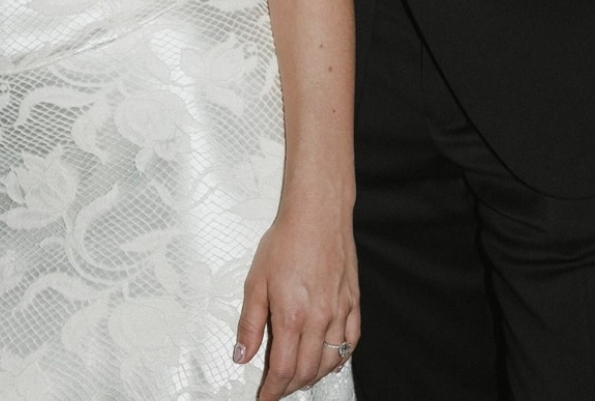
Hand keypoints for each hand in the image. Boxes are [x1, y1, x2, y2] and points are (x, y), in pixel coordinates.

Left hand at [234, 196, 358, 398]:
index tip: (265, 398)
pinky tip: (332, 361)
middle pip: (308, 371)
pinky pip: (351, 341)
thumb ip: (250, 323)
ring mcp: (340, 311)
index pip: (284, 369)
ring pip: (331, 361)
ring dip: (314, 376)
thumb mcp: (256, 280)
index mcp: (292, 315)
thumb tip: (242, 355)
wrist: (317, 212)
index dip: (273, 390)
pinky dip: (341, 358)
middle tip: (278, 389)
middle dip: (291, 387)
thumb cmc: (286, 240)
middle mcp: (320, 318)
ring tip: (300, 378)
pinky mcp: (353, 301)